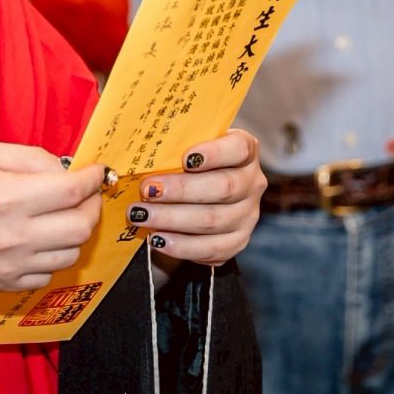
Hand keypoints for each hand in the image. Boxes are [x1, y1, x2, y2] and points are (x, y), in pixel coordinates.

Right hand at [0, 142, 104, 289]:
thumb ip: (29, 158)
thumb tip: (65, 169)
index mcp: (7, 198)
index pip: (72, 191)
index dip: (93, 178)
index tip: (97, 171)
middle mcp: (12, 237)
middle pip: (81, 228)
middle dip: (91, 205)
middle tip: (84, 192)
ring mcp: (7, 266)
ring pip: (70, 255)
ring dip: (74, 232)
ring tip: (61, 215)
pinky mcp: (0, 284)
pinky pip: (46, 276)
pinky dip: (52, 257)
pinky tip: (39, 239)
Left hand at [130, 129, 264, 266]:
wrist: (201, 193)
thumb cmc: (189, 162)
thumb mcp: (189, 145)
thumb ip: (174, 145)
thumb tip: (140, 152)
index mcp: (245, 150)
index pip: (239, 148)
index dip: (214, 153)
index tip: (186, 159)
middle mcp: (252, 183)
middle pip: (223, 187)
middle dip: (181, 190)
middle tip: (148, 190)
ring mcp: (247, 215)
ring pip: (213, 220)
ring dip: (172, 219)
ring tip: (141, 215)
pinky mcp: (237, 241)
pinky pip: (211, 249)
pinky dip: (181, 245)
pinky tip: (157, 238)